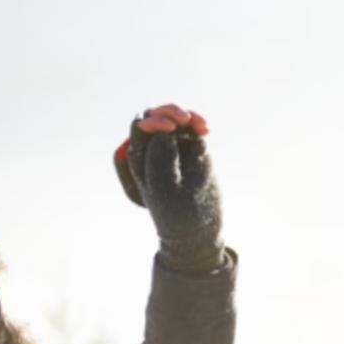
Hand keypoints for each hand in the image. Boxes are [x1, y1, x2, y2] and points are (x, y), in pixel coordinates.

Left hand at [115, 102, 224, 272]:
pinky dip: (196, 124)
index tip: (169, 127)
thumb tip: (164, 129)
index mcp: (139, 161)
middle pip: (153, 119)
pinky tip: (205, 128)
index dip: (152, 123)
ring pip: (173, 120)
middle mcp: (153, 152)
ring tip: (199, 123)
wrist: (199, 230)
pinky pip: (190, 129)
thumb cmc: (177, 214)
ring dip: (184, 116)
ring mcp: (173, 150)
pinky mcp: (191, 151)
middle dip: (166, 113)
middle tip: (183, 118)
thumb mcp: (165, 188)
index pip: (139, 131)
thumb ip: (161, 157)